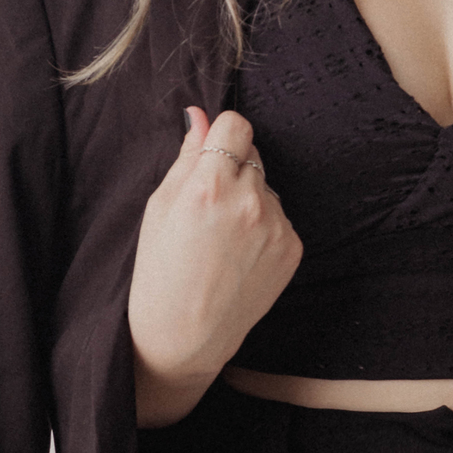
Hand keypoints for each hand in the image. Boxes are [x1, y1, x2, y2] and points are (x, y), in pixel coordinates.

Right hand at [128, 107, 303, 426]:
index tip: (211, 153)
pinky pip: (280, 217)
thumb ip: (187, 157)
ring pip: (267, 186)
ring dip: (249, 199)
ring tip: (222, 239)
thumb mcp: (159, 208)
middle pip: (252, 153)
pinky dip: (263, 228)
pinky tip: (239, 255)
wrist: (186, 337)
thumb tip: (200, 115)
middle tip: (208, 208)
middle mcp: (250, 201)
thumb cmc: (160, 272)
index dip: (221, 136)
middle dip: (232, 169)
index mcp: (210, 186)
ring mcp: (277, 226)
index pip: (236, 124)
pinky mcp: (293, 248)